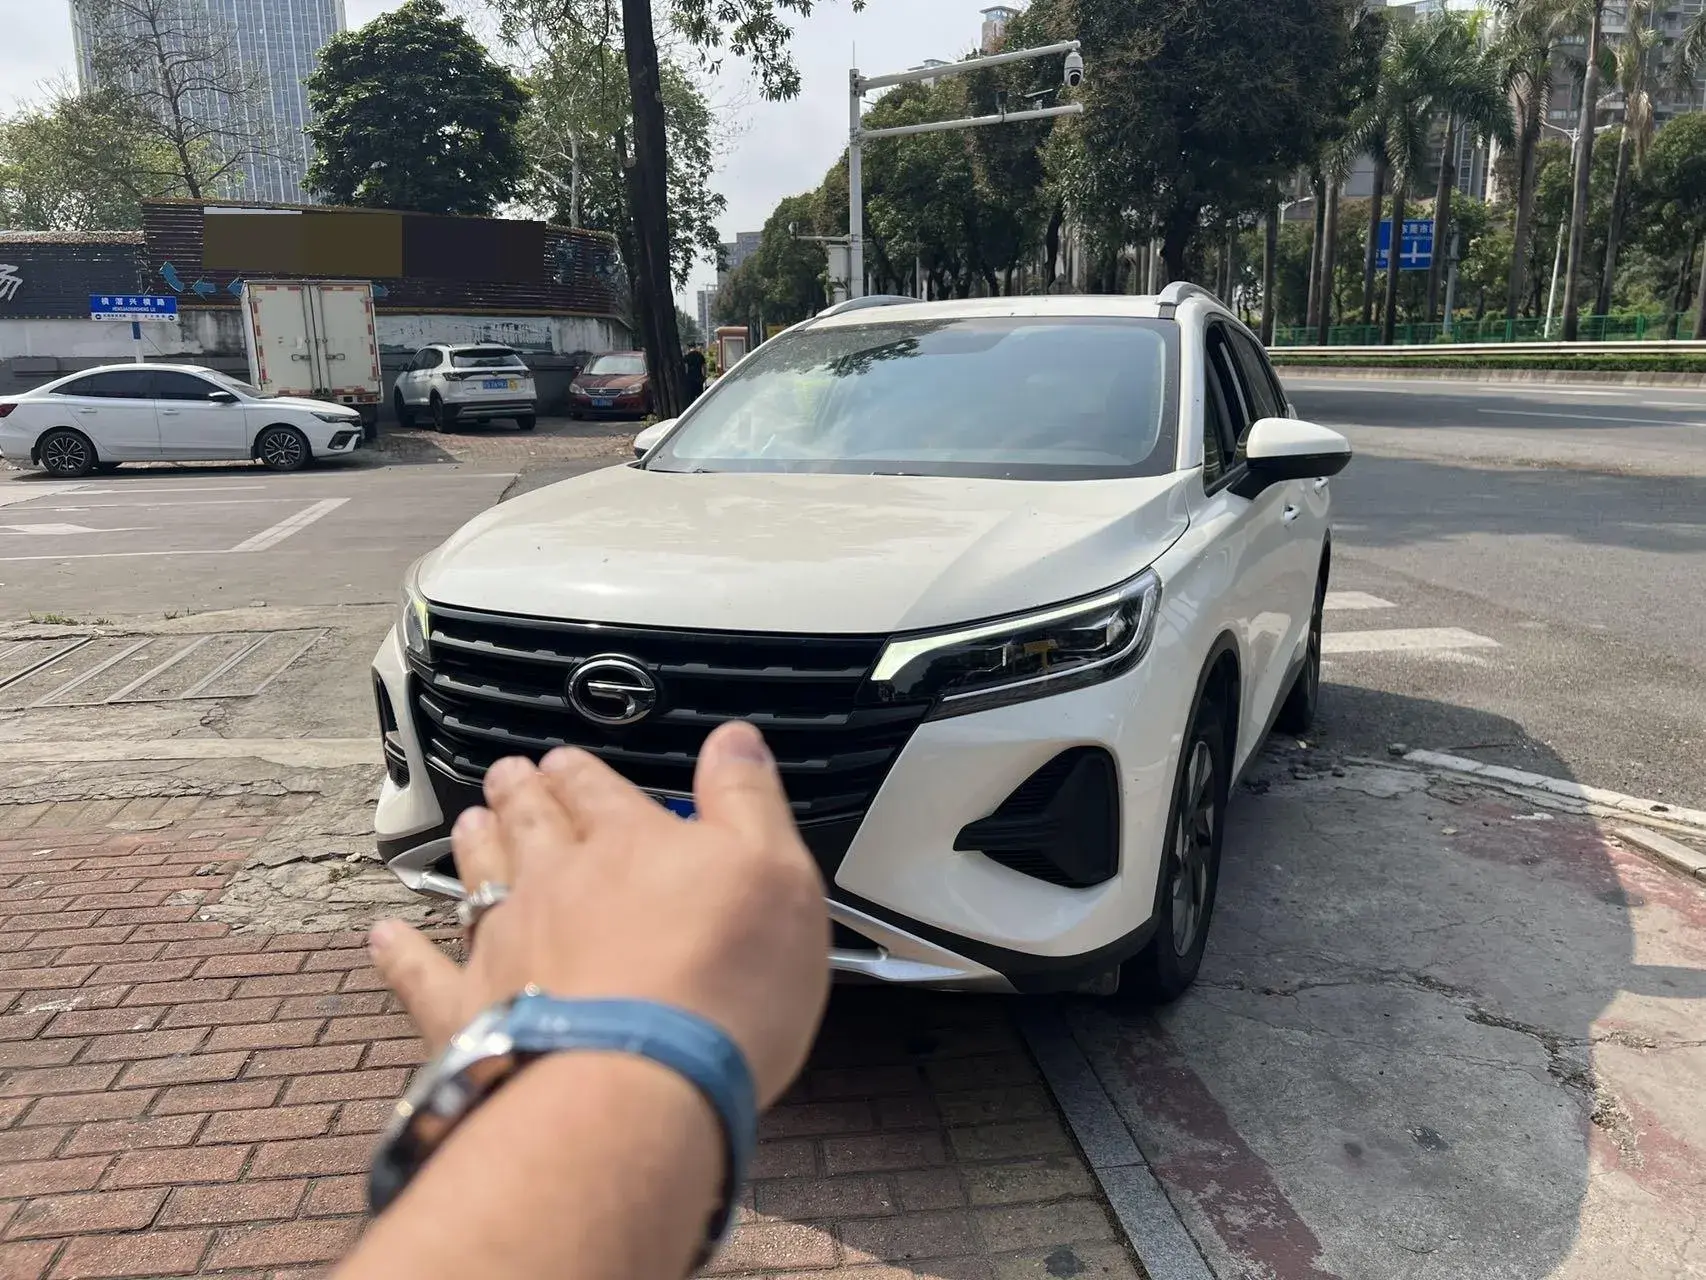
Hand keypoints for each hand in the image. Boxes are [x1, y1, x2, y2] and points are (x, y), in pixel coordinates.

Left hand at [368, 721, 830, 1106]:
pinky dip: (400, 953)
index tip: (568, 760)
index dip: (584, 773)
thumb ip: (747, 799)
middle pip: (533, 825)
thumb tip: (735, 739)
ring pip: (479, 879)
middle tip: (507, 775)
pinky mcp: (466, 1012)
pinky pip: (420, 972)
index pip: (601, 791)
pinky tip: (384, 936)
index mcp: (631, 844)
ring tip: (468, 825)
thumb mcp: (776, 874)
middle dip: (522, 796)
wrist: (635, 1083)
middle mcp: (558, 882)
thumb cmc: (719, 986)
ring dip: (474, 849)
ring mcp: (504, 944)